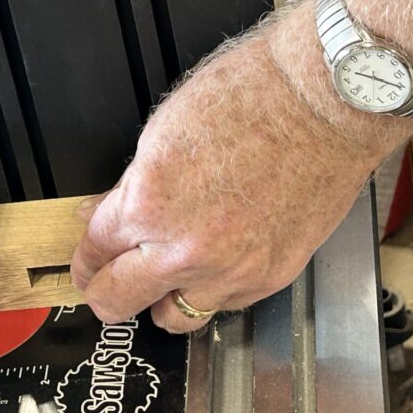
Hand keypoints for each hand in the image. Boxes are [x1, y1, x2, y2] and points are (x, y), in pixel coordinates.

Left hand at [70, 18, 401, 332]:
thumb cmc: (254, 96)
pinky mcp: (272, 276)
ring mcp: (232, 270)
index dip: (85, 257)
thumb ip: (131, 186)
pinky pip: (225, 304)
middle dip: (105, 291)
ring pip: (175, 316)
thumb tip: (103, 214)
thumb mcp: (164, 131)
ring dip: (163, 298)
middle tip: (105, 283)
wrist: (327, 100)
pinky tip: (215, 262)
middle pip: (119, 301)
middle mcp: (187, 248)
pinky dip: (213, 289)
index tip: (87, 262)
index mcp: (150, 205)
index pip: (96, 251)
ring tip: (165, 277)